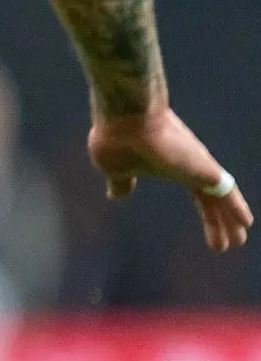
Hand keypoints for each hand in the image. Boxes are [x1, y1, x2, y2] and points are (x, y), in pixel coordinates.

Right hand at [89, 105, 251, 250]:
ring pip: (221, 198)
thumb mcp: (115, 169)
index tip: (211, 231)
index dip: (206, 214)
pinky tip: (245, 224)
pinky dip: (236, 208)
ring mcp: (199, 166)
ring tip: (238, 241)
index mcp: (170, 168)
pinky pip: (226, 192)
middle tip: (227, 243)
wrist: (125, 117)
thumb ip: (121, 182)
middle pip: (211, 198)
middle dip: (218, 221)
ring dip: (229, 221)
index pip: (198, 195)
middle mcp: (191, 166)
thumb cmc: (117, 141)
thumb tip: (116, 194)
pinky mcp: (205, 168)